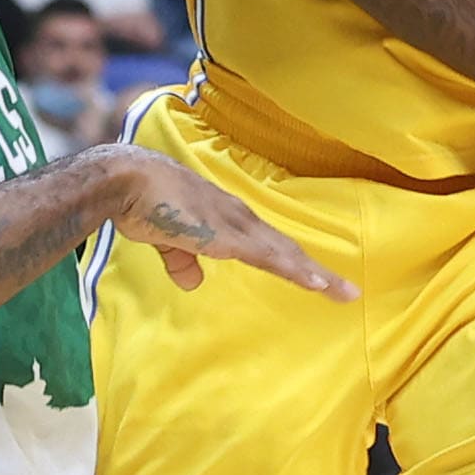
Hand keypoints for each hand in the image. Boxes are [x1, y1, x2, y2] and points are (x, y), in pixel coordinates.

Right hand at [93, 142, 354, 300]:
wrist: (129, 182)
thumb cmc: (145, 202)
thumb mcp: (166, 237)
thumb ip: (182, 258)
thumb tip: (194, 281)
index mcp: (225, 217)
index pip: (267, 242)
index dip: (291, 259)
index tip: (317, 276)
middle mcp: (238, 217)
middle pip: (284, 247)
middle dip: (314, 270)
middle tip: (345, 290)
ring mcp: (236, 225)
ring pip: (283, 253)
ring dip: (314, 273)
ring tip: (342, 292)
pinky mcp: (228, 235)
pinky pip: (268, 257)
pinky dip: (294, 270)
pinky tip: (315, 283)